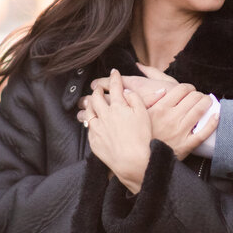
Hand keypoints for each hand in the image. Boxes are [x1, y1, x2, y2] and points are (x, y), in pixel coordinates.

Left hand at [86, 69, 151, 192]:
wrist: (132, 161)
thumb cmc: (142, 138)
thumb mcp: (144, 114)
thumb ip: (135, 99)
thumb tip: (127, 92)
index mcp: (119, 106)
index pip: (115, 87)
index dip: (115, 77)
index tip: (114, 72)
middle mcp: (105, 114)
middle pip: (97, 97)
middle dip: (98, 89)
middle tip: (98, 87)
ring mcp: (98, 127)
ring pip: (89, 111)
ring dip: (89, 103)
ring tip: (89, 101)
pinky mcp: (94, 140)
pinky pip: (89, 126)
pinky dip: (88, 120)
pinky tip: (90, 120)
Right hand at [144, 82, 215, 159]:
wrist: (141, 161)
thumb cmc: (140, 136)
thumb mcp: (138, 114)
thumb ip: (147, 99)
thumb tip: (162, 89)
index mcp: (160, 108)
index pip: (182, 89)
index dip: (188, 87)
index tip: (189, 91)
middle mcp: (172, 118)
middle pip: (194, 97)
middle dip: (198, 94)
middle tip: (198, 97)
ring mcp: (181, 132)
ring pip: (200, 110)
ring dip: (207, 103)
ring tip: (206, 103)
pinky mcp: (186, 145)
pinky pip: (204, 132)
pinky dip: (213, 123)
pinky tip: (216, 116)